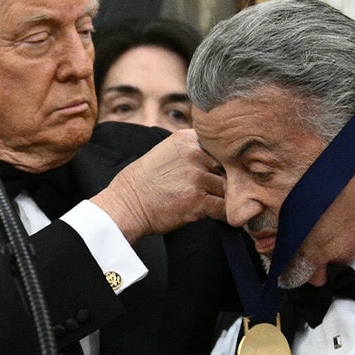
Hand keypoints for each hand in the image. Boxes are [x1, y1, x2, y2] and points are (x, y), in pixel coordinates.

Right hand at [91, 129, 224, 241]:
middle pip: (227, 167)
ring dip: (223, 198)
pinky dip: (223, 215)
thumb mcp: (166, 152)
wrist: (126, 205)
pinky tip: (215, 216)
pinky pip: (224, 208)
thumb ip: (191, 151)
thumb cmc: (144, 182)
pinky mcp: (198, 200)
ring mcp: (196, 177)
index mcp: (186, 139)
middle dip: (224, 180)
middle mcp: (194, 154)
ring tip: (211, 203)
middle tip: (216, 191)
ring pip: (227, 188)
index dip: (222, 162)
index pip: (220, 147)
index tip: (218, 172)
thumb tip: (219, 159)